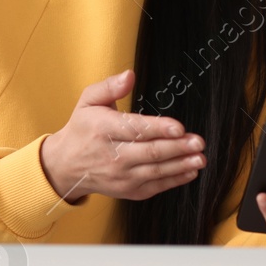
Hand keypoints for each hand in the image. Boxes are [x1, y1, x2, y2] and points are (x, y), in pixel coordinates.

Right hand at [39, 70, 205, 202]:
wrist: (65, 166)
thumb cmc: (82, 129)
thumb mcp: (88, 101)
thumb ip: (109, 86)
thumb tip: (129, 75)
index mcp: (103, 130)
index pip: (134, 129)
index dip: (158, 128)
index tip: (178, 127)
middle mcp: (113, 155)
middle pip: (150, 152)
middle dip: (177, 147)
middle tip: (198, 141)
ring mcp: (121, 176)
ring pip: (155, 171)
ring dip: (181, 165)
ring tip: (200, 157)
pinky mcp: (128, 190)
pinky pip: (155, 186)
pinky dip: (174, 180)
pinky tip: (190, 171)